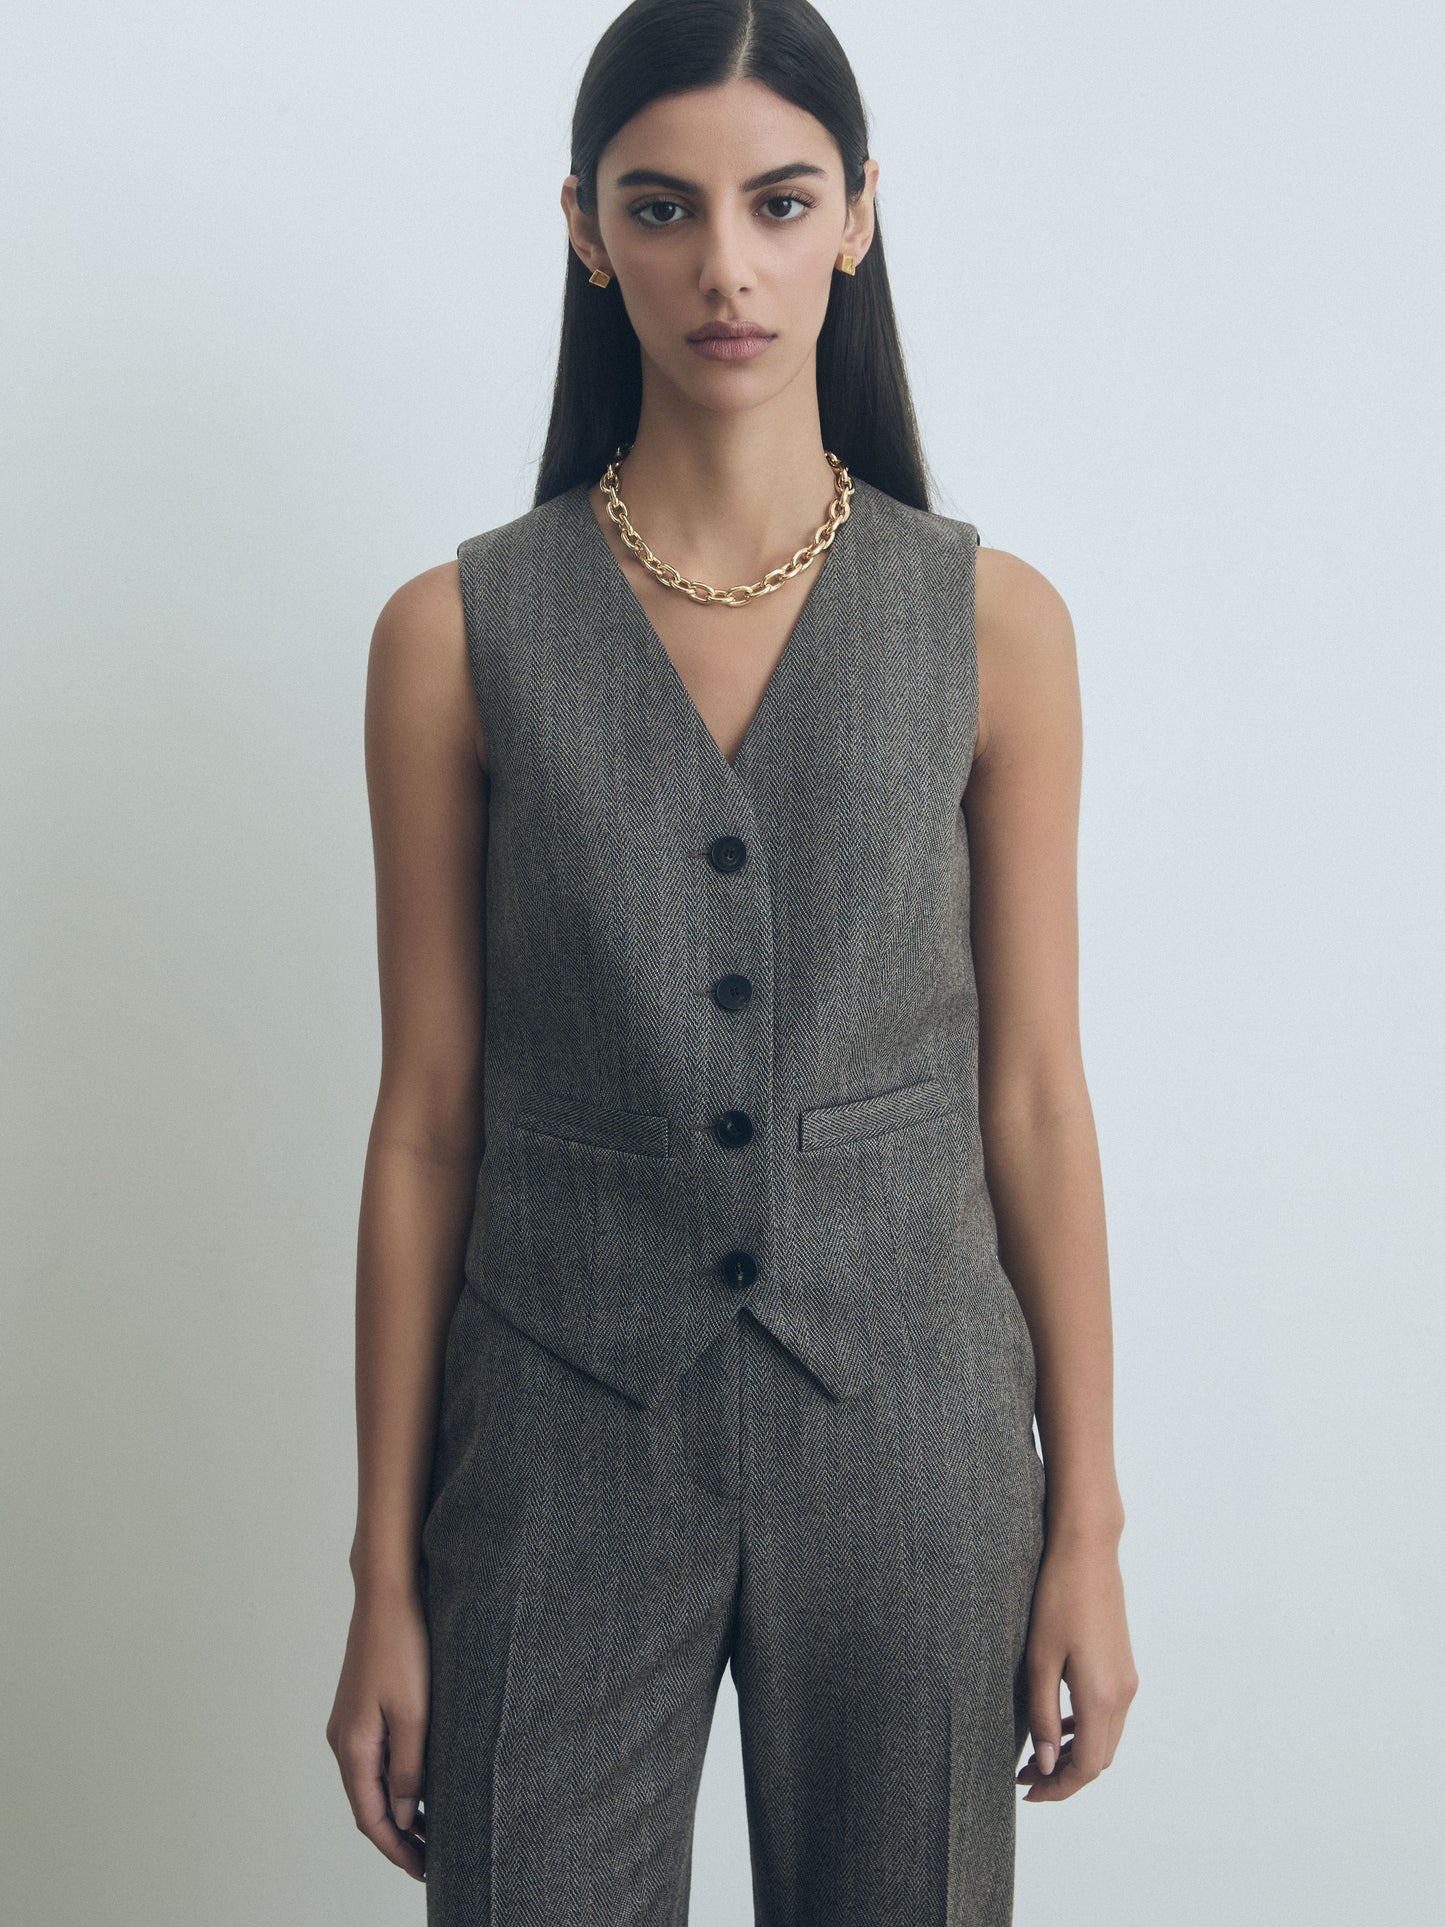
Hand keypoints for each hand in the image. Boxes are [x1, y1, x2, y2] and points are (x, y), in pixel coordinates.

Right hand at [326, 1578, 430, 1879]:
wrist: (388, 1594)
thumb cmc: (403, 1645)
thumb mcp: (414, 1713)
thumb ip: (409, 1767)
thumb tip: (405, 1817)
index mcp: (353, 1746)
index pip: (371, 1817)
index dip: (397, 1849)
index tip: (425, 1871)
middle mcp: (343, 1740)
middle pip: (369, 1805)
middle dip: (399, 1837)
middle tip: (433, 1860)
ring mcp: (350, 1723)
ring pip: (372, 1782)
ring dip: (399, 1810)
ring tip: (433, 1831)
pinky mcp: (361, 1707)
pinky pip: (375, 1758)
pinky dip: (396, 1781)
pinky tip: (421, 1784)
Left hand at [1015, 1530, 1137, 1802]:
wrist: (1088, 1553)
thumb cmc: (1057, 1599)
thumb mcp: (1039, 1659)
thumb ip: (1042, 1715)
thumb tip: (1045, 1762)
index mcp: (1101, 1697)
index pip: (1087, 1766)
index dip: (1059, 1787)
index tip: (1028, 1790)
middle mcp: (1123, 1694)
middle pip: (1100, 1759)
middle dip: (1065, 1776)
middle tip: (1025, 1776)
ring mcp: (1128, 1681)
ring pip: (1106, 1739)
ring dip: (1075, 1754)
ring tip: (1036, 1756)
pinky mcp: (1124, 1667)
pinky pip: (1109, 1715)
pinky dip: (1086, 1730)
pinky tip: (1058, 1725)